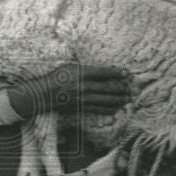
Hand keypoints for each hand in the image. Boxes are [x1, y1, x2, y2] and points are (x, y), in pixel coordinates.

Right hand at [7, 63, 130, 119]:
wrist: (44, 94)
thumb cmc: (57, 77)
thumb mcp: (70, 66)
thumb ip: (86, 68)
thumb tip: (102, 70)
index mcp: (81, 73)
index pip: (103, 73)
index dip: (116, 73)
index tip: (126, 73)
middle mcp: (83, 86)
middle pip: (107, 88)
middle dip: (121, 88)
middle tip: (131, 88)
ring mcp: (82, 98)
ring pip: (104, 100)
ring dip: (118, 100)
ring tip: (127, 99)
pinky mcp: (81, 107)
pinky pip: (97, 109)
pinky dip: (108, 109)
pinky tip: (116, 108)